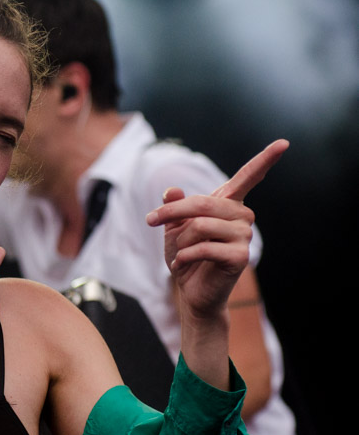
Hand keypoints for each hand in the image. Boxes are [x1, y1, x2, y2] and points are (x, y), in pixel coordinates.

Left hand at [147, 140, 288, 319]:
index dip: (265, 160)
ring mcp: (244, 236)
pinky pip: (204, 247)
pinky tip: (182, 265)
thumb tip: (172, 191)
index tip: (284, 143)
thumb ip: (174, 207)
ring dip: (179, 240)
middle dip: (171, 212)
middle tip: (150, 220)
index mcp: (228, 205)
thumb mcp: (173, 227)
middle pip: (202, 203)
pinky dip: (184, 256)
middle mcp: (242, 217)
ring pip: (200, 225)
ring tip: (180, 253)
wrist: (190, 292)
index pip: (248, 178)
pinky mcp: (241, 257)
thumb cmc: (184, 256)